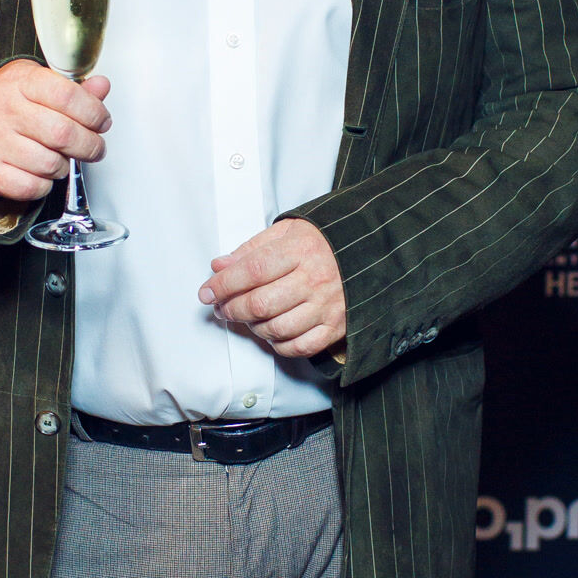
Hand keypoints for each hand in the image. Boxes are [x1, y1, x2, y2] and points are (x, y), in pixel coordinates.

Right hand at [0, 60, 110, 202]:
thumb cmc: (5, 103)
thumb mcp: (36, 83)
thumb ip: (72, 88)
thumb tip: (101, 87)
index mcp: (20, 82)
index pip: (68, 96)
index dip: (94, 112)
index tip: (101, 121)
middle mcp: (4, 110)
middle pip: (64, 134)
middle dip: (89, 145)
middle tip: (95, 148)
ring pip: (50, 164)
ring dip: (64, 166)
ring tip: (60, 157)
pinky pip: (31, 187)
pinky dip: (44, 185)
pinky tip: (40, 172)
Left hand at [197, 218, 345, 359]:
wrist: (371, 252)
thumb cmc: (325, 241)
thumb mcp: (288, 231)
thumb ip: (251, 249)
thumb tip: (219, 267)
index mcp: (301, 249)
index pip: (252, 270)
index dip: (223, 284)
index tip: (206, 291)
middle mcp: (315, 279)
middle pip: (261, 303)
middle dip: (232, 309)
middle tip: (221, 307)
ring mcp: (327, 306)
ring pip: (277, 328)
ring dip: (252, 327)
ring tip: (246, 318)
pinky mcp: (336, 327)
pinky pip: (300, 346)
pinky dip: (279, 345)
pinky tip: (271, 333)